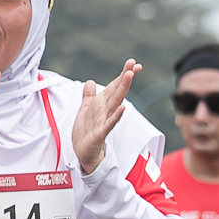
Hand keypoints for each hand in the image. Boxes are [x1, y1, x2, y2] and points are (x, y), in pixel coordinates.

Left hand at [73, 59, 141, 174]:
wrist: (84, 154)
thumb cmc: (86, 134)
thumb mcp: (85, 111)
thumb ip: (88, 96)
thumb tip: (90, 82)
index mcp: (102, 105)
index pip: (114, 87)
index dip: (122, 75)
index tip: (132, 63)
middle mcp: (106, 111)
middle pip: (118, 91)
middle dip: (126, 77)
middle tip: (135, 65)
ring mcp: (105, 121)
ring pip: (115, 103)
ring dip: (122, 89)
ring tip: (129, 76)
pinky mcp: (100, 133)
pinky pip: (109, 123)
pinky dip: (116, 116)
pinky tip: (124, 107)